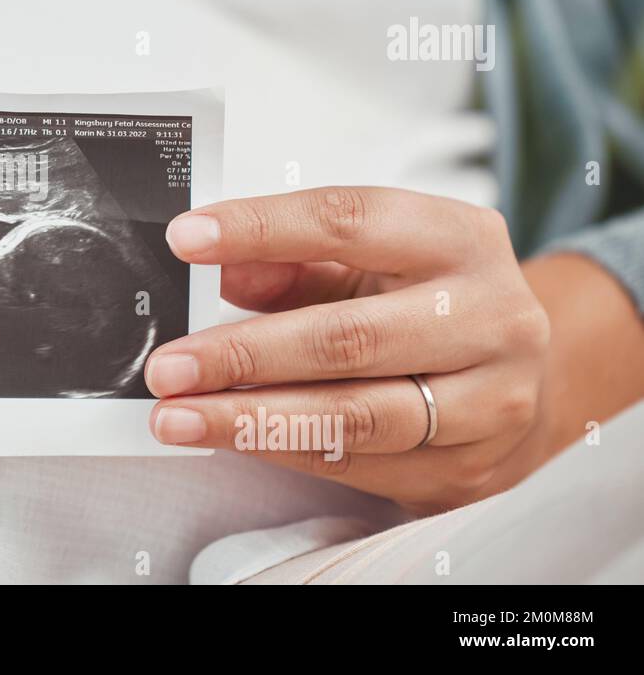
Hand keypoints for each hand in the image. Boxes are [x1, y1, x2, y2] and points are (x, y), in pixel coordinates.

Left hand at [147, 187, 556, 513]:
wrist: (521, 381)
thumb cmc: (426, 305)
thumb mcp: (367, 264)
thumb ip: (293, 264)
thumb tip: (219, 269)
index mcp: (459, 238)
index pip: (349, 221)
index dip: (262, 228)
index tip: (185, 240)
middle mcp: (490, 316)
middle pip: (348, 336)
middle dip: (244, 353)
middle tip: (167, 366)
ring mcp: (490, 400)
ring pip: (354, 414)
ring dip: (251, 418)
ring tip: (177, 417)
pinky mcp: (469, 468)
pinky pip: (358, 463)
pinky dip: (283, 451)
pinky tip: (229, 439)